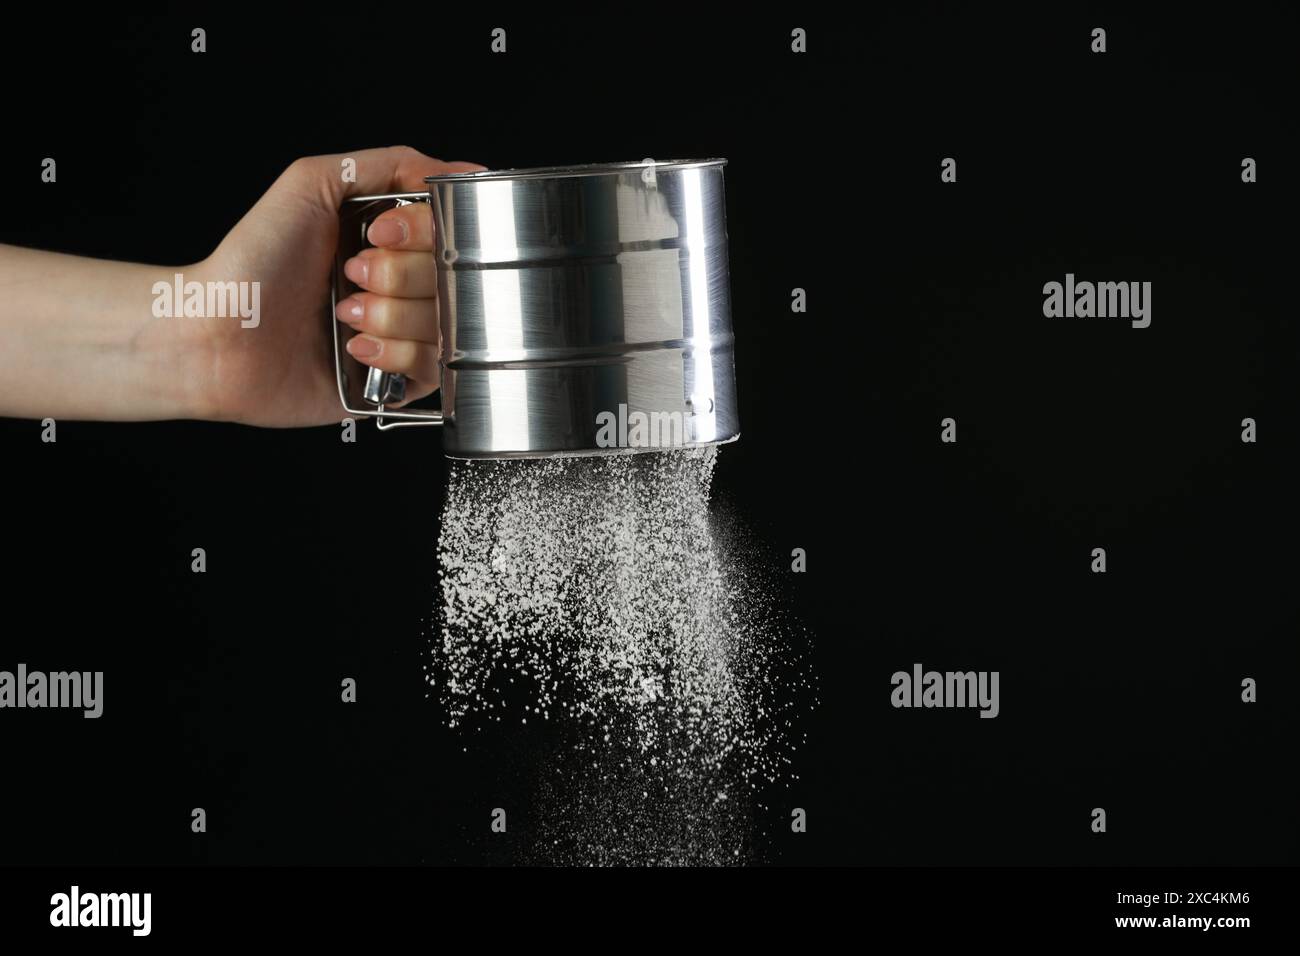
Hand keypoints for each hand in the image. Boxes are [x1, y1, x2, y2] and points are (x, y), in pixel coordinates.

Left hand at [193, 146, 483, 425]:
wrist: (216, 337)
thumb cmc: (252, 262)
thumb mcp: (311, 183)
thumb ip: (389, 165)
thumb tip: (457, 172)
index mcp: (389, 241)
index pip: (448, 230)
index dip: (421, 233)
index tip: (379, 235)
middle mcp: (399, 286)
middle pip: (452, 277)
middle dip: (397, 276)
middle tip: (350, 275)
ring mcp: (400, 335)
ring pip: (444, 324)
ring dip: (389, 316)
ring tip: (343, 314)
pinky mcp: (394, 382)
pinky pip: (431, 369)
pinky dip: (391, 353)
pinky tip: (352, 347)